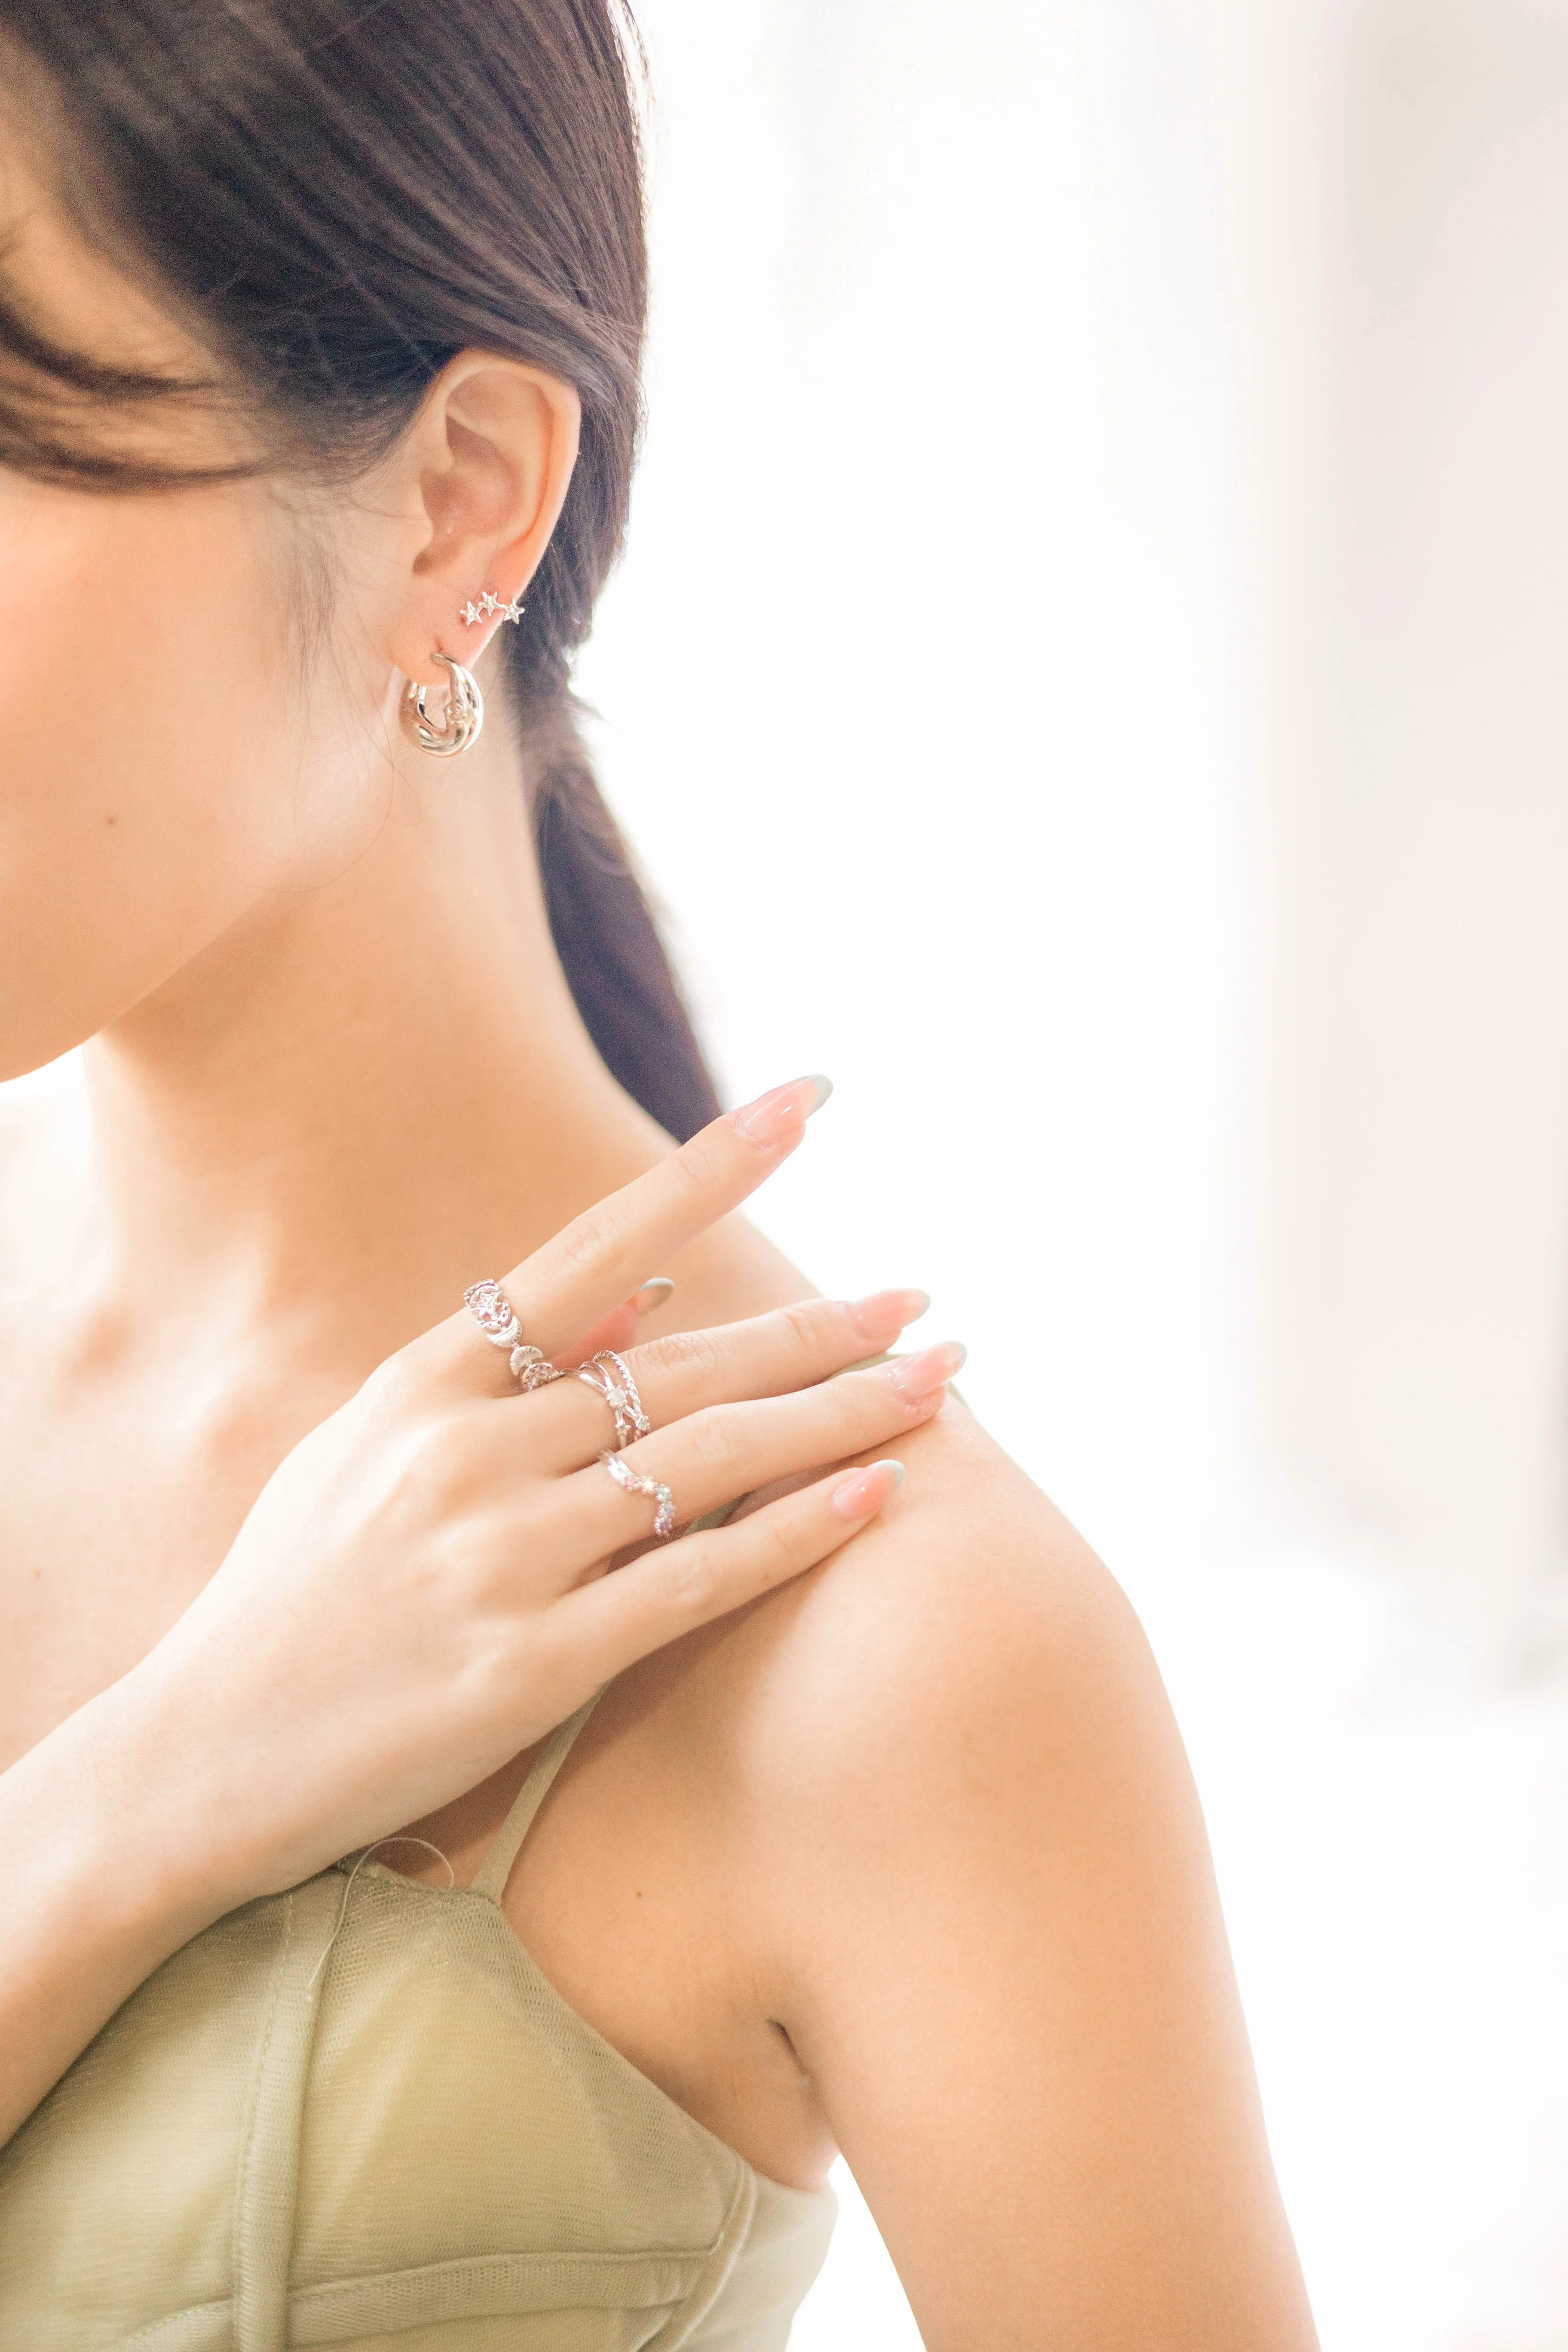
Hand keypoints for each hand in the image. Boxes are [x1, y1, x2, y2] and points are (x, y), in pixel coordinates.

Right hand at [113, 1076, 960, 1906]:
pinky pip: (694, 1583)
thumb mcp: (366, 1448)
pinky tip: (879, 1497)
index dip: (708, 1170)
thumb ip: (500, 1373)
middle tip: (921, 1301)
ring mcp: (500, 1558)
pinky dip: (794, 1536)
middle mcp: (469, 1453)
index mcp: (425, 1382)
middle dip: (817, 1328)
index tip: (804, 1103)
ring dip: (837, 1417)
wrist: (195, 1757)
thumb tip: (644, 1297)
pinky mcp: (529, 1667)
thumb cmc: (292, 1596)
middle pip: (685, 1366)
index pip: (594, 1247)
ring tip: (935, 1380)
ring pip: (709, 1463)